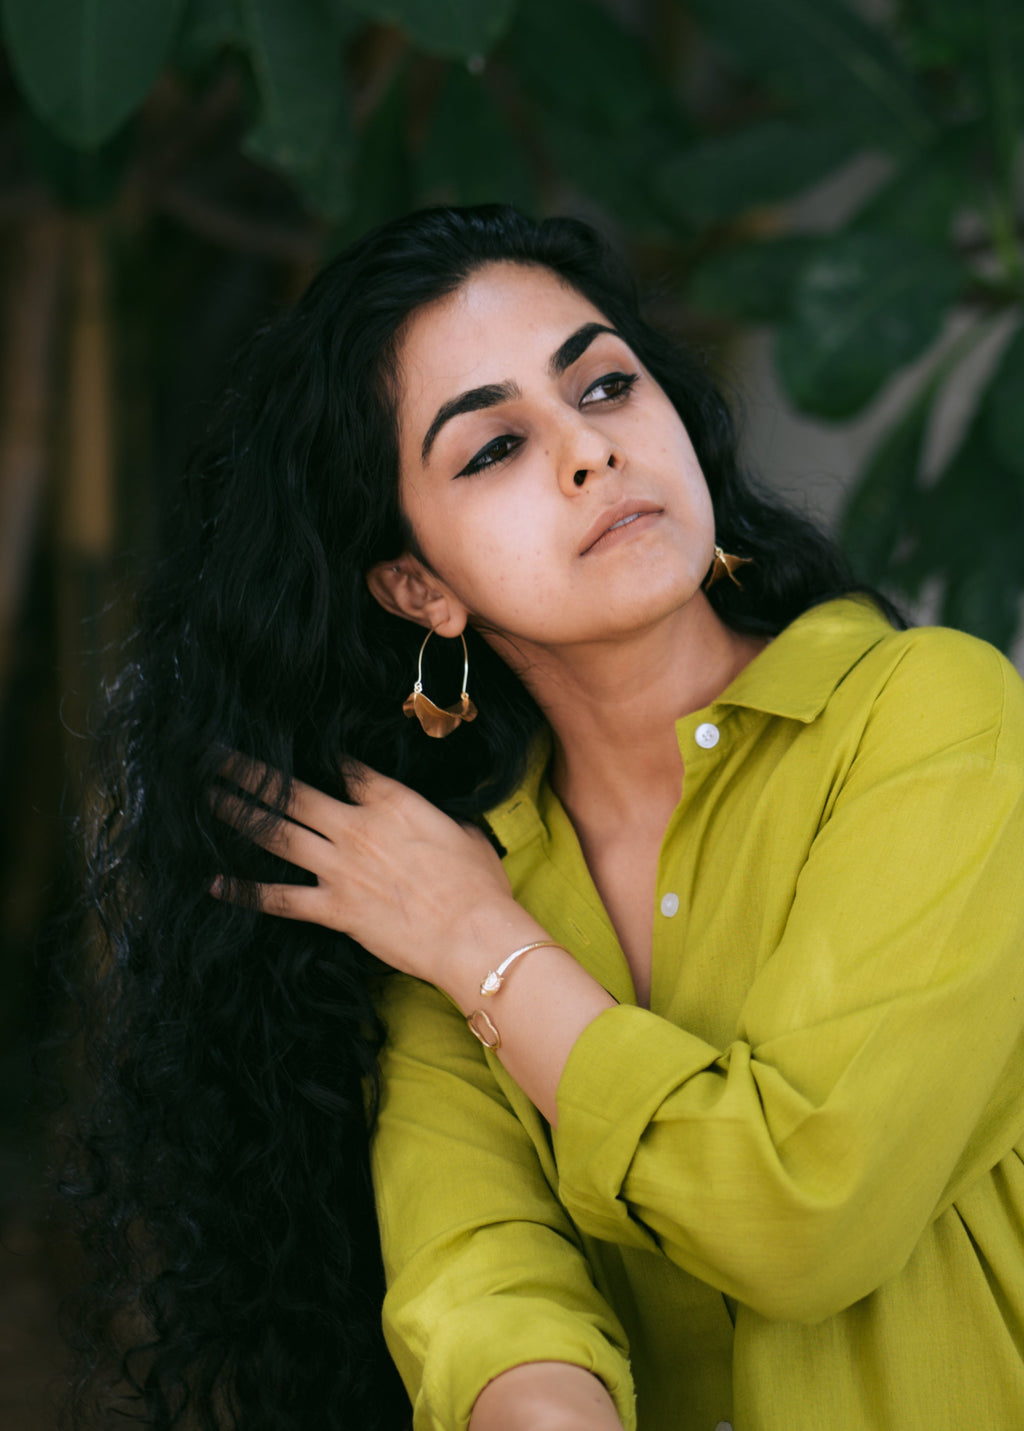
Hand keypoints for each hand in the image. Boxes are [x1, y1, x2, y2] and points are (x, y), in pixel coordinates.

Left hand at [211, 756, 520, 987]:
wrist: (473, 934)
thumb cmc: (479, 884)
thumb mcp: (464, 832)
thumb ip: (435, 818)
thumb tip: (433, 819)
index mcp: (392, 802)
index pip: (346, 765)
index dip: (322, 753)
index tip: (301, 743)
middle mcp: (356, 827)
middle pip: (293, 792)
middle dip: (252, 772)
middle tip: (219, 756)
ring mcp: (340, 868)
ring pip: (277, 834)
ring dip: (239, 814)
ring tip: (210, 798)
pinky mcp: (333, 909)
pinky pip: (279, 898)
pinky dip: (245, 891)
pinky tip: (216, 883)